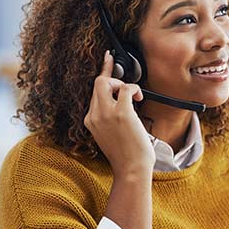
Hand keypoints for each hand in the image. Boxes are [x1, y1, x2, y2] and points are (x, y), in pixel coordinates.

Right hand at [84, 50, 154, 174]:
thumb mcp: (109, 134)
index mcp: (90, 120)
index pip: (93, 92)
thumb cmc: (125, 155)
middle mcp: (94, 115)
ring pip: (106, 81)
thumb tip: (121, 99)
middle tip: (123, 79)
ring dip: (122, 83)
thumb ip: (108, 117)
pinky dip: (134, 89)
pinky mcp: (121, 113)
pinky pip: (125, 88)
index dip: (102, 74)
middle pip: (98, 83)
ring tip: (134, 97)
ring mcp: (106, 113)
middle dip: (111, 76)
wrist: (131, 169)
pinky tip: (139, 98)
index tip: (107, 59)